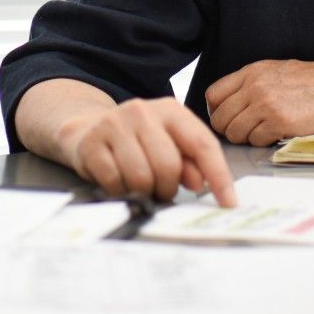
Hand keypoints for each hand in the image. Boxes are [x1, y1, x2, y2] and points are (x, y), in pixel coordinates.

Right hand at [57, 96, 237, 205]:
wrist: (86, 129)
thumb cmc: (135, 140)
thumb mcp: (166, 143)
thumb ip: (189, 162)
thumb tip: (200, 182)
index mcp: (170, 110)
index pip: (202, 143)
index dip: (218, 176)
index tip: (228, 202)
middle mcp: (143, 111)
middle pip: (168, 165)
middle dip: (167, 188)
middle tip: (160, 190)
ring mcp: (114, 124)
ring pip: (141, 177)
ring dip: (142, 191)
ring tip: (137, 183)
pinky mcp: (91, 143)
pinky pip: (114, 182)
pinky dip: (119, 190)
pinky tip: (117, 180)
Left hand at [204, 58, 313, 145]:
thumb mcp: (280, 70)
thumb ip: (254, 83)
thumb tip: (234, 101)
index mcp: (253, 71)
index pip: (213, 94)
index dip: (216, 111)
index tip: (226, 118)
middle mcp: (256, 86)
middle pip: (220, 118)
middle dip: (229, 129)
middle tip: (244, 132)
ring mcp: (266, 104)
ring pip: (235, 133)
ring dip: (246, 138)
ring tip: (263, 132)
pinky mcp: (280, 123)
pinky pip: (255, 141)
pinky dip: (263, 142)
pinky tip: (277, 134)